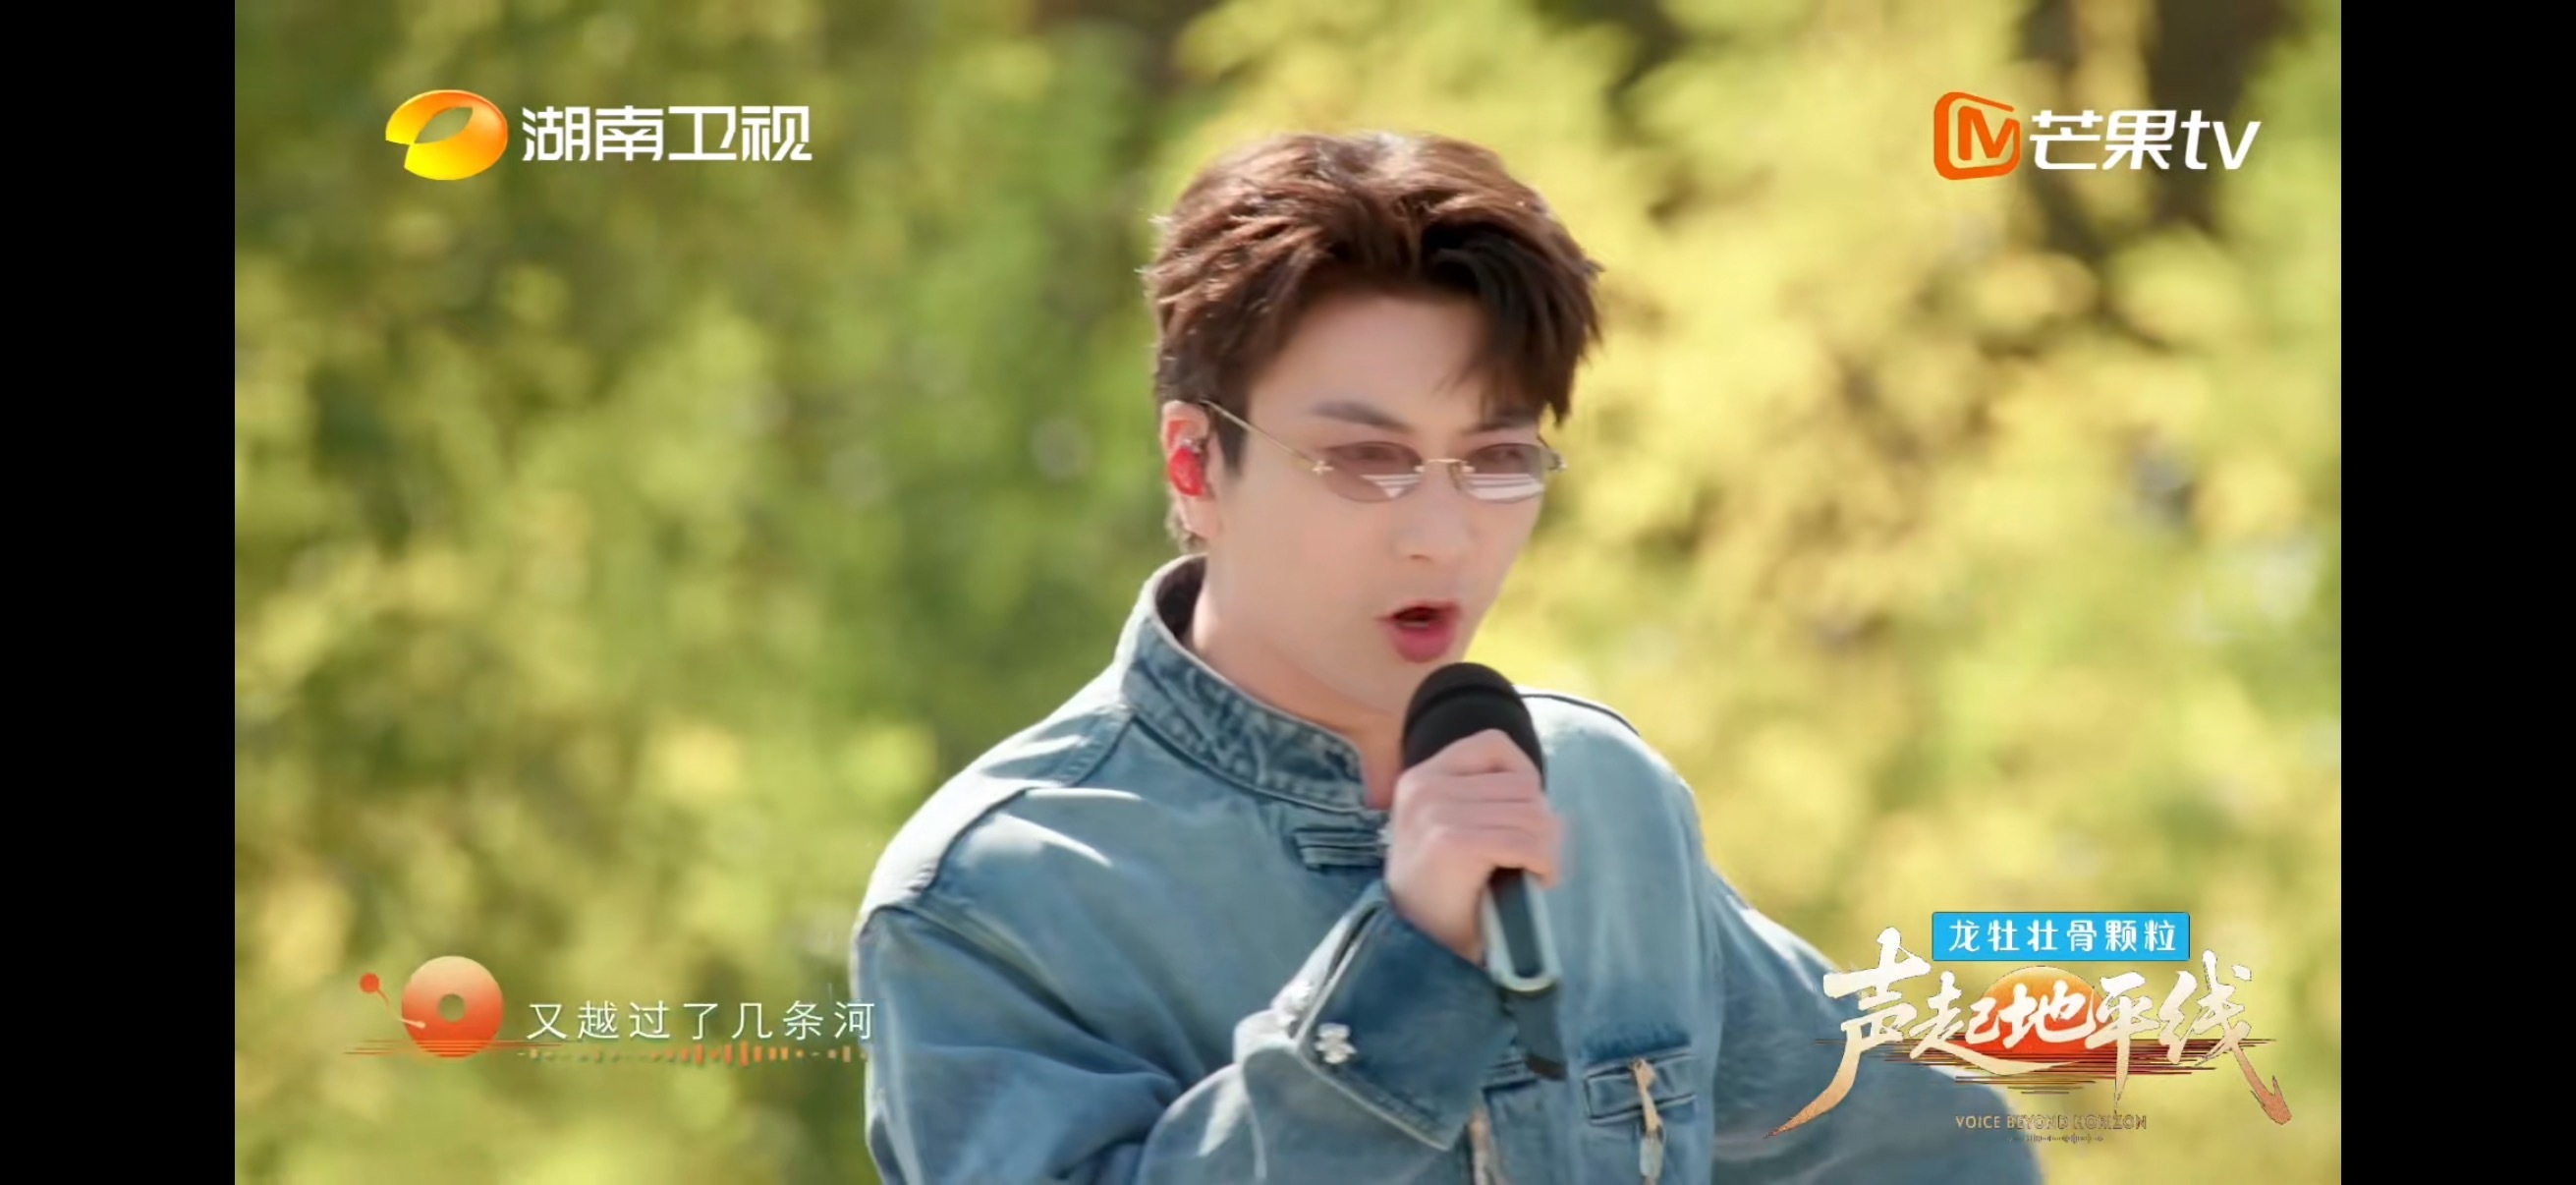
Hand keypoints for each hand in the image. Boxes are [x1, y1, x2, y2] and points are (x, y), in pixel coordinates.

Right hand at [1383, 729, 1562, 963]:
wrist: (1418, 948)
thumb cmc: (1443, 892)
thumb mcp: (1446, 828)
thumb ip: (1479, 795)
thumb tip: (1538, 786)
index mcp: (1420, 777)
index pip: (1494, 744)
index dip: (1524, 779)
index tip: (1522, 820)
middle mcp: (1423, 788)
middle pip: (1523, 785)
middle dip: (1541, 824)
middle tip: (1533, 859)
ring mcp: (1436, 814)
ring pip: (1533, 813)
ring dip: (1547, 848)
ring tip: (1534, 871)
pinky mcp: (1453, 844)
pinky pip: (1527, 842)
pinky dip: (1545, 864)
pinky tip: (1537, 881)